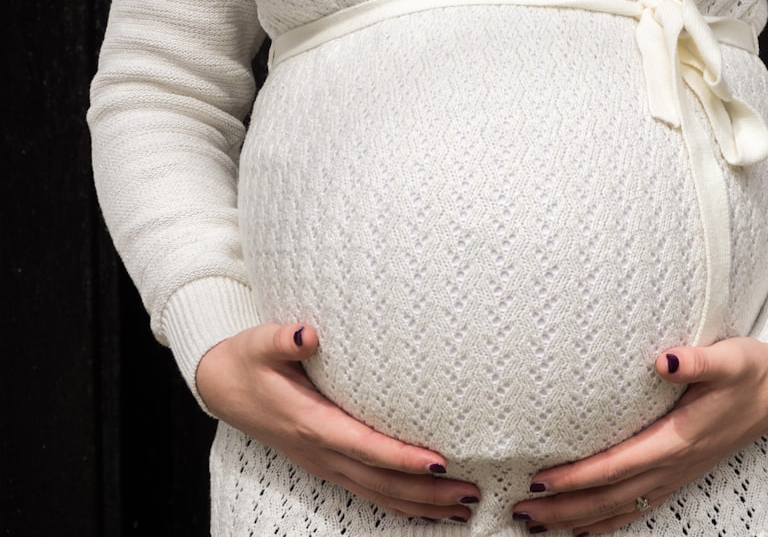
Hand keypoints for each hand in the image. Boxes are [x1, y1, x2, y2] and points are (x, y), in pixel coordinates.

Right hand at [195, 322, 480, 521]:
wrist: (221, 386)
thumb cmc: (247, 361)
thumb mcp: (257, 343)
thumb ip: (281, 339)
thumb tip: (306, 333)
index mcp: (309, 422)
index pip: (363, 445)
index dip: (401, 458)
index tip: (439, 462)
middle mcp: (320, 450)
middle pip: (380, 481)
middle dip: (426, 492)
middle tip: (471, 493)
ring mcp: (323, 463)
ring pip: (378, 493)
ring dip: (421, 504)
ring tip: (463, 508)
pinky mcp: (327, 464)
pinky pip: (368, 491)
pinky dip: (401, 503)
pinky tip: (430, 507)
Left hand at [510, 337, 767, 534]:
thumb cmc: (748, 369)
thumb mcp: (728, 358)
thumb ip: (697, 361)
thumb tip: (665, 360)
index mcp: (678, 439)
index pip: (616, 465)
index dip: (577, 477)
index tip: (540, 478)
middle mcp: (673, 464)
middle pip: (609, 497)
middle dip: (564, 507)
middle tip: (521, 509)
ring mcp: (676, 475)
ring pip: (619, 508)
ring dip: (576, 519)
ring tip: (536, 523)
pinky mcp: (677, 474)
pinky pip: (637, 507)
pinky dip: (606, 523)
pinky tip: (581, 529)